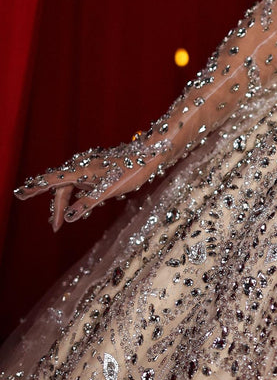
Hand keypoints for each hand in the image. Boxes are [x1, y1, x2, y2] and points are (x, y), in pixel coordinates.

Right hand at [13, 134, 171, 231]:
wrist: (151, 153)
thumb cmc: (132, 170)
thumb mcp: (110, 190)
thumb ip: (88, 203)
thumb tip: (68, 217)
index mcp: (82, 170)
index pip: (53, 181)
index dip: (36, 188)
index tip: (21, 194)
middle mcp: (83, 166)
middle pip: (61, 187)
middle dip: (55, 206)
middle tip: (55, 227)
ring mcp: (92, 167)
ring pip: (71, 185)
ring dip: (65, 202)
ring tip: (60, 220)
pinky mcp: (100, 169)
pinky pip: (82, 184)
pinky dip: (78, 196)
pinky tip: (81, 208)